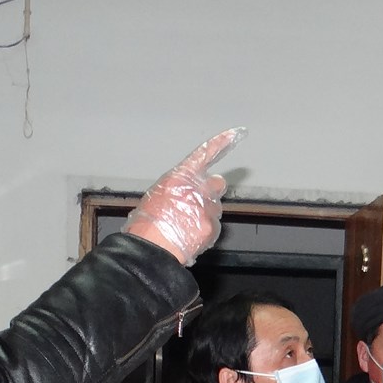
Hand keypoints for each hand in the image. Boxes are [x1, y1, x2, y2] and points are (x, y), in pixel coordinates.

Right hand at [126, 129, 242, 265]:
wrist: (152, 247)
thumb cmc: (147, 223)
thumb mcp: (157, 195)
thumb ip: (178, 188)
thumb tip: (187, 193)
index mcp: (179, 176)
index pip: (204, 154)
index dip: (221, 143)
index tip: (235, 134)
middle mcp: (197, 188)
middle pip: (217, 184)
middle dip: (212, 191)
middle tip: (198, 203)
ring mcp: (207, 207)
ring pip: (214, 208)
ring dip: (205, 214)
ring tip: (185, 226)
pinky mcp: (212, 226)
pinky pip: (213, 227)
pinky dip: (204, 231)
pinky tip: (189, 236)